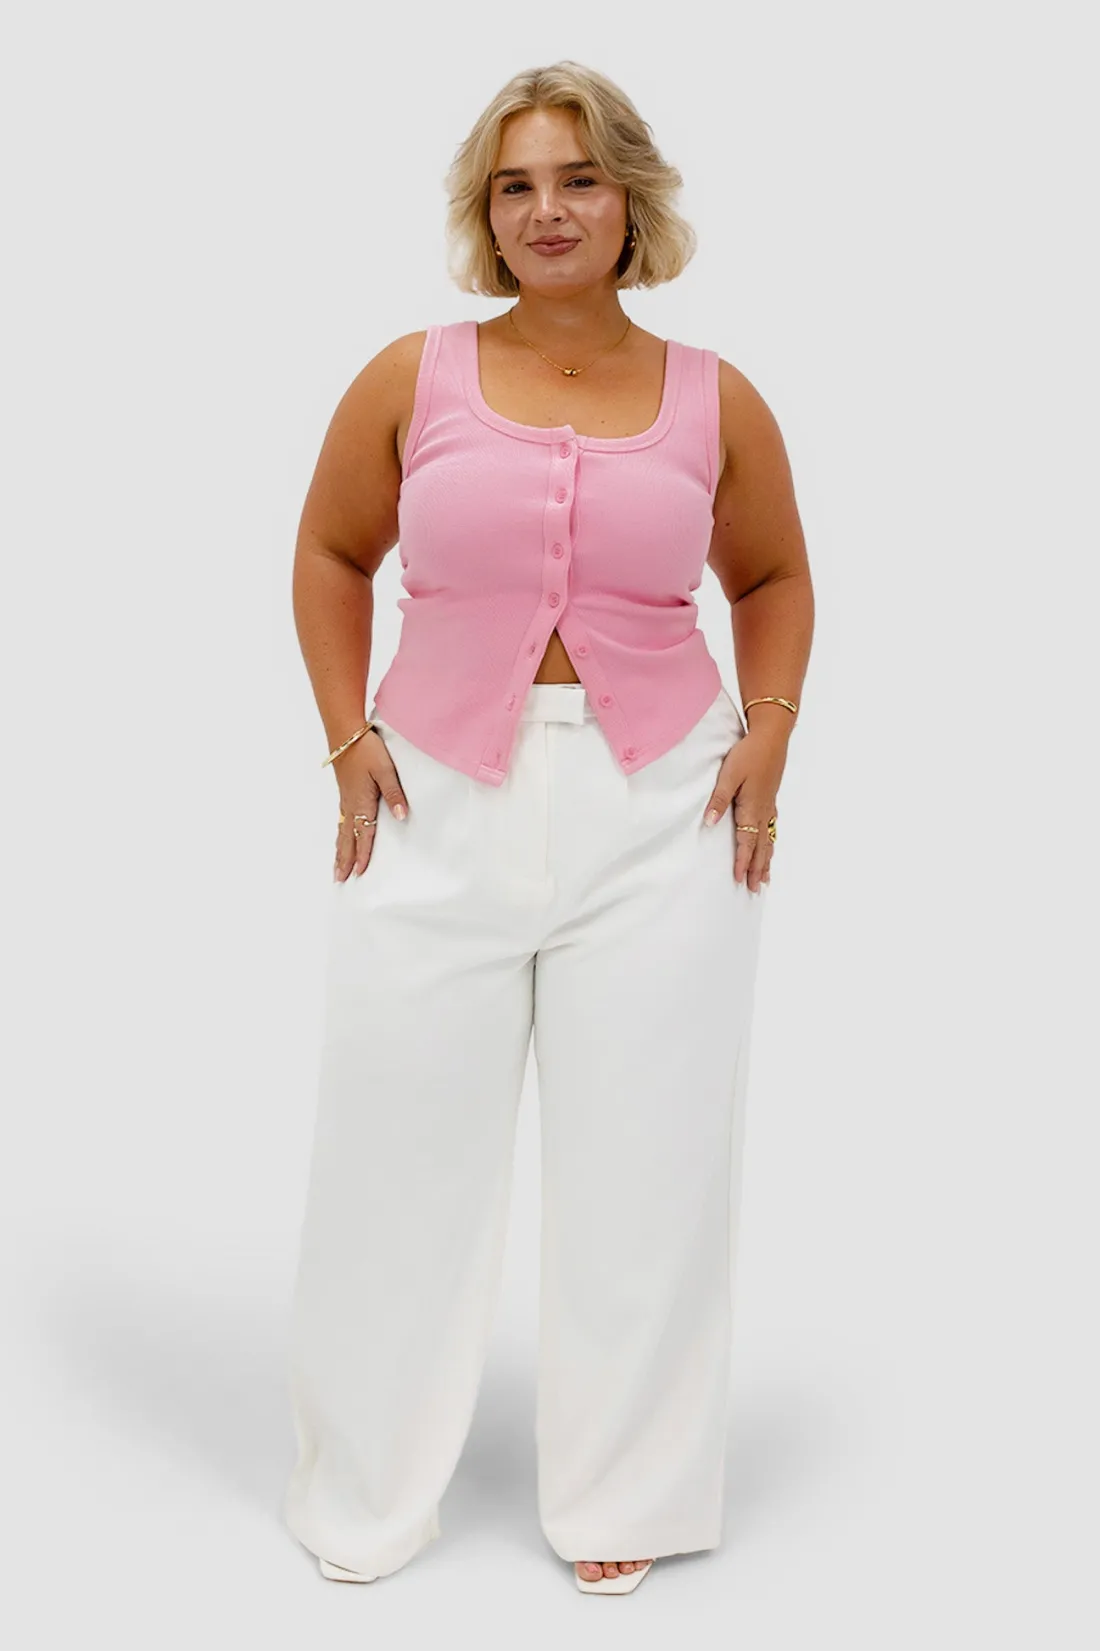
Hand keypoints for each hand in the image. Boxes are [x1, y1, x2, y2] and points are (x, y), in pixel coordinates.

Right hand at [332, 730, 409, 880]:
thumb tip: (402, 817)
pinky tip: (340, 836)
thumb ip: (394, 794)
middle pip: (346, 838)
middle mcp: (350, 804)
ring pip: (341, 830)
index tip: (360, 873)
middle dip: (344, 859)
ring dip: (339, 850)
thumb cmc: (366, 749)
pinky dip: (339, 834)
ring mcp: (345, 798)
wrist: (345, 732)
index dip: (363, 854)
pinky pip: (340, 819)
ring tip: (336, 866)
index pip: (363, 834)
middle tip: (340, 879)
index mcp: (362, 802)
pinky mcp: (344, 791)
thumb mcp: (386, 770)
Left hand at [702, 728, 788, 891]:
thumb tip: (709, 823)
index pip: (746, 842)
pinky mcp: (771, 798)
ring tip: (765, 878)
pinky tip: (771, 846)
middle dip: (757, 868)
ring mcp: (769, 805)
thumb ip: (718, 799)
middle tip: (755, 889)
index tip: (739, 879)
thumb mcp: (729, 775)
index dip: (742, 862)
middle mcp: (763, 811)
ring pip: (769, 839)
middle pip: (761, 846)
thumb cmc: (749, 754)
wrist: (772, 736)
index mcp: (751, 808)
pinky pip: (772, 828)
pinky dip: (771, 843)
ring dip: (766, 859)